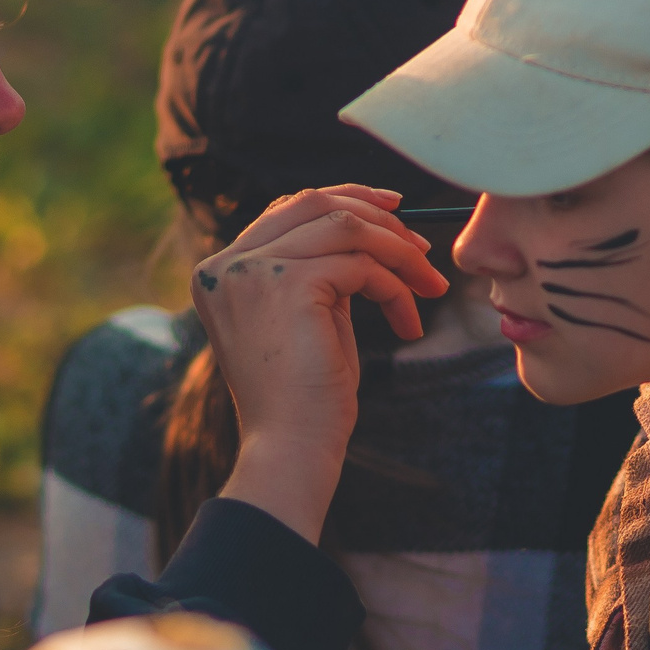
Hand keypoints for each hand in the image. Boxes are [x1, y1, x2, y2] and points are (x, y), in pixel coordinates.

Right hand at [192, 185, 447, 542]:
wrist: (290, 449)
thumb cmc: (304, 399)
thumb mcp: (305, 320)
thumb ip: (319, 272)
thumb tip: (375, 229)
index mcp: (221, 272)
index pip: (286, 210)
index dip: (344, 200)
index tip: (393, 212)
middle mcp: (227, 264)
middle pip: (313, 202)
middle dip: (377, 217)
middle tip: (421, 248)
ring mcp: (253, 270)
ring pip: (345, 226)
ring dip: (398, 252)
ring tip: (428, 287)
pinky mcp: (289, 284)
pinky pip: (361, 265)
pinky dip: (395, 289)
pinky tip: (407, 324)